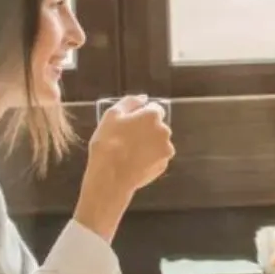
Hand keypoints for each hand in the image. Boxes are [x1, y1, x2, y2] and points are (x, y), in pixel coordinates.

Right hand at [74, 96, 174, 240]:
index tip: (130, 124)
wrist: (111, 176)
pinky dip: (149, 158)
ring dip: (149, 145)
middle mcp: (165, 131)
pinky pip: (157, 158)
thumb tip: (143, 98)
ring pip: (158, 143)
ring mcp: (166, 150)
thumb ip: (130, 102)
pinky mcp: (164, 166)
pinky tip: (134, 162)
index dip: (142, 115)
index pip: (154, 109)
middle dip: (146, 130)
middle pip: (157, 127)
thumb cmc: (108, 142)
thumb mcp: (112, 115)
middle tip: (128, 139)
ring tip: (130, 153)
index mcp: (153, 116)